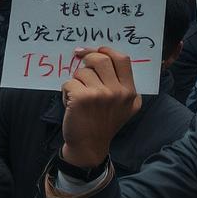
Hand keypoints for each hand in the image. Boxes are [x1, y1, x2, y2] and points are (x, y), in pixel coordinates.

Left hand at [60, 47, 142, 166]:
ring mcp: (100, 94)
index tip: (97, 50)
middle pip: (101, 59)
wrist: (89, 147)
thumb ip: (124, 86)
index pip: (122, 59)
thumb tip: (108, 58)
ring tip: (78, 96)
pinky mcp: (82, 98)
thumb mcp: (126, 107)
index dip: (107, 50)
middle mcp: (117, 92)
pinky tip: (71, 104)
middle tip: (80, 63)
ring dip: (76, 81)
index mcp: (129, 92)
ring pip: (82, 72)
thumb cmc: (104, 123)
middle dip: (88, 58)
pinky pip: (69, 82)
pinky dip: (66, 91)